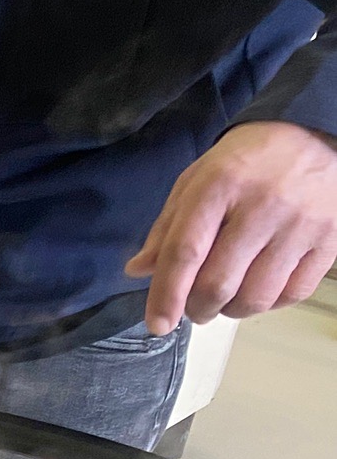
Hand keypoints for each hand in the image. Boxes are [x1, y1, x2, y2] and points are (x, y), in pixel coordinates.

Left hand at [129, 120, 336, 331]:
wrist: (313, 134)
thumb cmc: (247, 161)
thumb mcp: (196, 180)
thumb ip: (167, 227)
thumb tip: (139, 271)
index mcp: (219, 186)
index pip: (185, 253)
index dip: (167, 296)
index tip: (158, 324)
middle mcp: (262, 206)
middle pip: (218, 284)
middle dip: (196, 309)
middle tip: (193, 307)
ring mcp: (300, 224)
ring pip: (256, 297)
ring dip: (230, 311)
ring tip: (224, 299)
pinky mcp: (329, 239)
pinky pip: (292, 294)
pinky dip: (268, 305)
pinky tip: (257, 290)